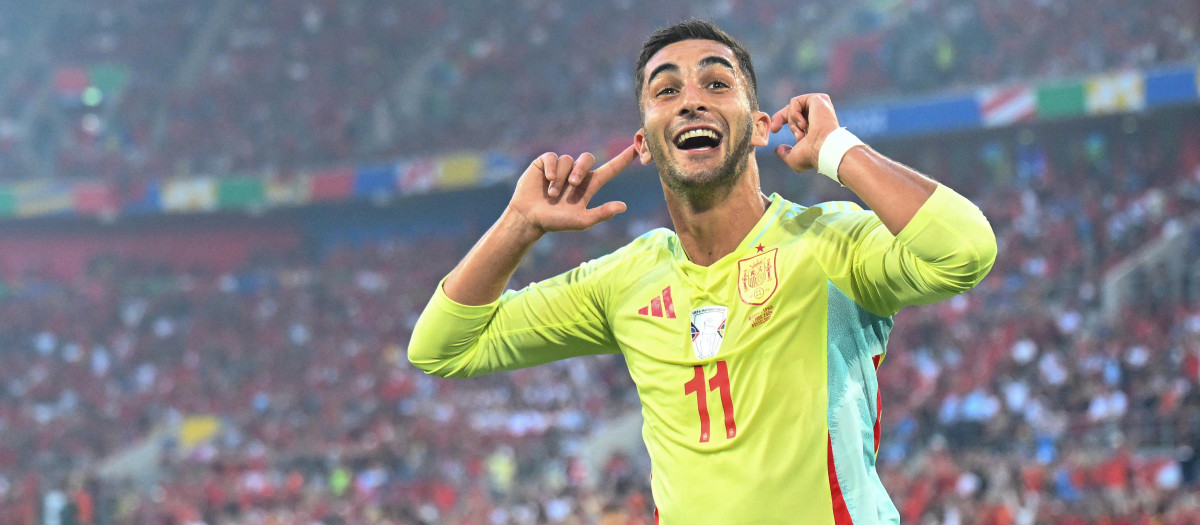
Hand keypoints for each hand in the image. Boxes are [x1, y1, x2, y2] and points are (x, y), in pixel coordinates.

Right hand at [507, 144, 637, 233]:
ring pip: (568, 160)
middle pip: (587, 158)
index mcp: (589, 185)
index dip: (623, 159)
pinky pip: (553, 157)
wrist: (529, 218)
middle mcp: (576, 173)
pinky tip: (546, 180)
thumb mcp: (581, 221)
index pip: (610, 169)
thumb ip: (602, 214)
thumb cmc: (555, 222)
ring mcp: (561, 167)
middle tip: (572, 185)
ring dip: (561, 178)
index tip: (637, 147)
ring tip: (552, 194)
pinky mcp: (545, 162)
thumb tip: (624, 206)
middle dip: (580, 170)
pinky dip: (551, 169)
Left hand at [769, 93, 840, 172]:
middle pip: (791, 108)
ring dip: (791, 122)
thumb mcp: (793, 159)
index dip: (781, 120)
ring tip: (801, 133)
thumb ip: (784, 154)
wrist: (822, 149)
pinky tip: (804, 125)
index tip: (774, 130)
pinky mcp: (818, 99)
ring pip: (792, 106)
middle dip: (780, 118)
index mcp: (815, 125)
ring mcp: (819, 106)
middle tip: (775, 129)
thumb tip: (778, 149)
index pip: (795, 116)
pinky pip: (795, 101)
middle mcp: (818, 114)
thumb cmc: (811, 156)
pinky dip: (794, 114)